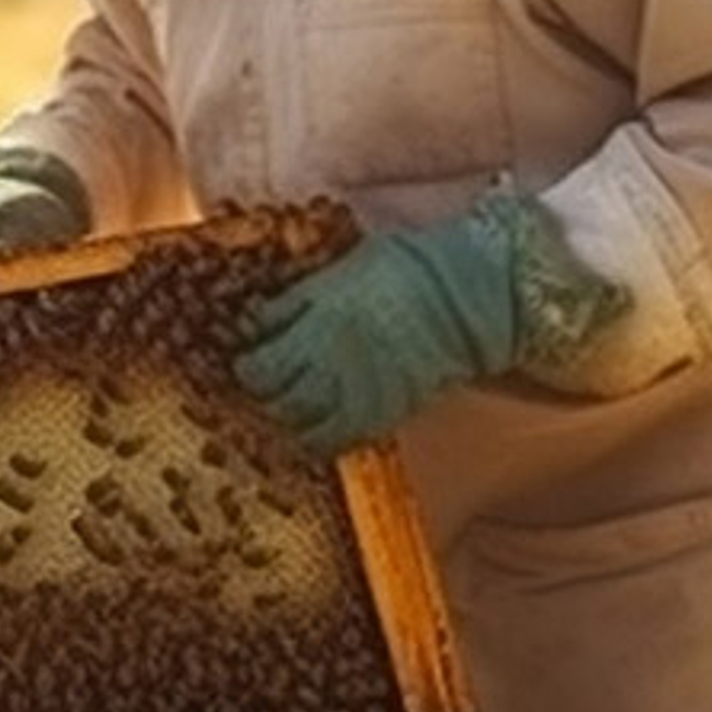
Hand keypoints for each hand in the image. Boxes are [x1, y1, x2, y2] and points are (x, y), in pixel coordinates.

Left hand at [231, 211, 524, 455]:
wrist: (465, 296)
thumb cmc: (402, 270)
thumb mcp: (338, 271)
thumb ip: (297, 300)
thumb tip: (258, 320)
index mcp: (313, 320)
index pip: (257, 363)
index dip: (247, 366)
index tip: (249, 360)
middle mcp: (328, 360)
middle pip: (272, 397)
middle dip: (263, 394)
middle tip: (270, 385)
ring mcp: (355, 391)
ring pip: (299, 425)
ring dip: (288, 418)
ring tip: (295, 405)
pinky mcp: (381, 413)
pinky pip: (335, 442)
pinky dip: (320, 438)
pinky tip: (322, 424)